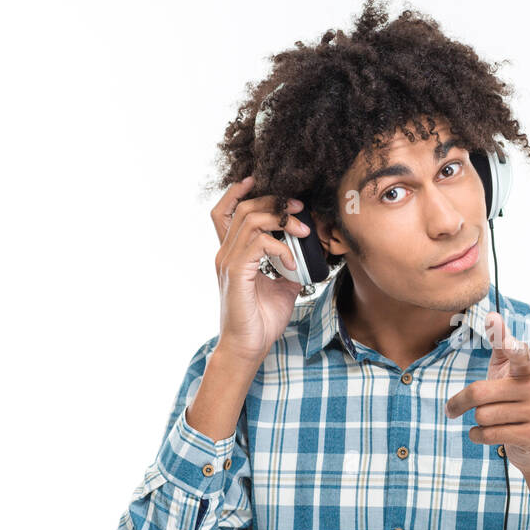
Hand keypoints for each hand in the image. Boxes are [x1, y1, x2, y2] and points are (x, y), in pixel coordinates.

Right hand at [207, 176, 312, 366]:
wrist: (248, 347)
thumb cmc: (260, 320)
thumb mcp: (281, 288)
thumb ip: (287, 268)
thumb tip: (304, 258)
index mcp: (232, 254)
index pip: (224, 211)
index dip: (239, 191)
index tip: (261, 182)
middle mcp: (225, 253)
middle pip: (243, 208)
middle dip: (274, 202)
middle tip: (299, 207)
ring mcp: (228, 262)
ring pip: (250, 220)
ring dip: (282, 221)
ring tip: (303, 231)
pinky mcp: (237, 272)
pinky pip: (259, 244)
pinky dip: (280, 247)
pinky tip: (292, 261)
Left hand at [444, 312, 529, 474]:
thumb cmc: (513, 398)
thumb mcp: (507, 370)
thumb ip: (500, 344)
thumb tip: (492, 315)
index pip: (518, 352)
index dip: (507, 341)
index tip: (498, 328)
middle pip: (479, 392)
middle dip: (460, 403)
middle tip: (451, 409)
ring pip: (482, 415)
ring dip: (475, 421)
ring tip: (486, 421)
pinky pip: (488, 433)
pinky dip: (477, 435)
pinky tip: (484, 433)